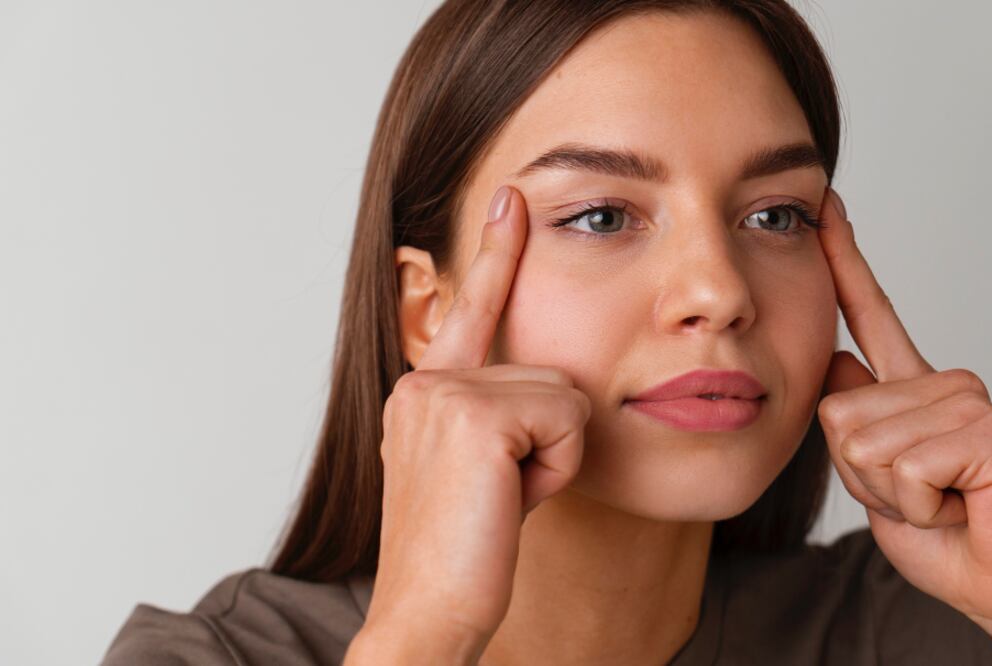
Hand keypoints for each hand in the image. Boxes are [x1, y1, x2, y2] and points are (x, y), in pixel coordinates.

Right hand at [361, 185, 591, 658]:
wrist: (429, 610)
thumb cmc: (462, 551)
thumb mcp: (477, 471)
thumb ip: (496, 417)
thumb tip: (553, 392)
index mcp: (424, 392)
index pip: (469, 311)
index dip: (494, 254)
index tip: (509, 197)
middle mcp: (425, 382)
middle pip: (549, 370)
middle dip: (548, 440)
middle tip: (501, 494)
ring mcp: (443, 392)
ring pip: (564, 394)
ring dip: (553, 457)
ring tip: (503, 499)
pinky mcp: (475, 413)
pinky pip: (568, 419)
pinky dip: (557, 468)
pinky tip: (511, 499)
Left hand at [815, 186, 991, 661]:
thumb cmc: (944, 535)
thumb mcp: (878, 477)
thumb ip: (859, 418)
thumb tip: (839, 358)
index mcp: (913, 389)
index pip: (873, 312)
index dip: (845, 260)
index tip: (826, 206)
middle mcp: (943, 383)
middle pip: (838, 409)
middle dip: (859, 473)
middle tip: (916, 494)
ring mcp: (969, 401)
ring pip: (863, 442)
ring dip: (888, 493)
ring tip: (938, 501)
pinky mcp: (989, 432)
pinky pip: (901, 466)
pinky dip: (914, 504)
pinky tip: (956, 505)